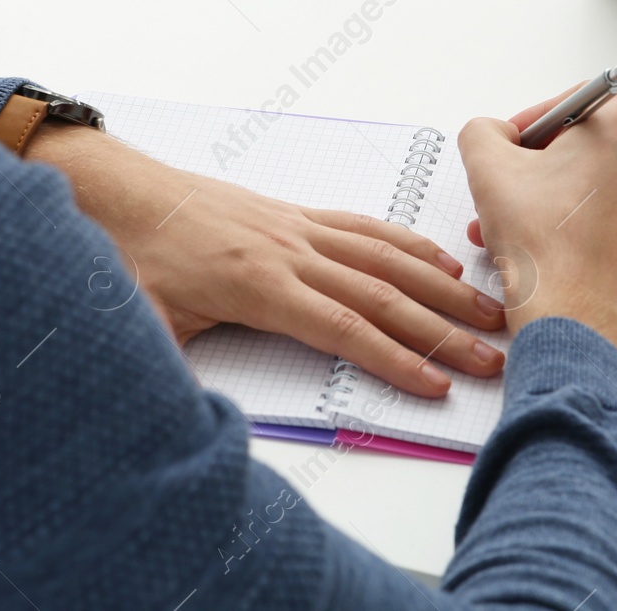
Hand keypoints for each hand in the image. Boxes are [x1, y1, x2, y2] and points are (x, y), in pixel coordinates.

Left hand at [25, 125, 506, 397]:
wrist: (123, 190)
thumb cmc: (134, 255)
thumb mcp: (143, 322)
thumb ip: (172, 373)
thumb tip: (188, 425)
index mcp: (260, 285)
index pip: (344, 328)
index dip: (394, 360)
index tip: (438, 386)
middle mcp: (291, 252)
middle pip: (383, 295)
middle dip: (442, 330)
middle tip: (492, 356)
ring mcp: (298, 229)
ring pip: (386, 257)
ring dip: (443, 285)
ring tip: (490, 311)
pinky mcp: (297, 215)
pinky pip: (365, 228)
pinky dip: (409, 245)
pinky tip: (442, 261)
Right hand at [456, 86, 616, 366]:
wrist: (573, 314)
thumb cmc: (542, 243)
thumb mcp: (487, 166)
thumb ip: (483, 131)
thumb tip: (494, 134)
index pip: (570, 102)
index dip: (530, 123)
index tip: (510, 147)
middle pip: (583, 144)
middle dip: (536, 167)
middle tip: (507, 187)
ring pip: (593, 182)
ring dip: (548, 197)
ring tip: (511, 223)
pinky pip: (609, 214)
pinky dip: (575, 221)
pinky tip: (541, 244)